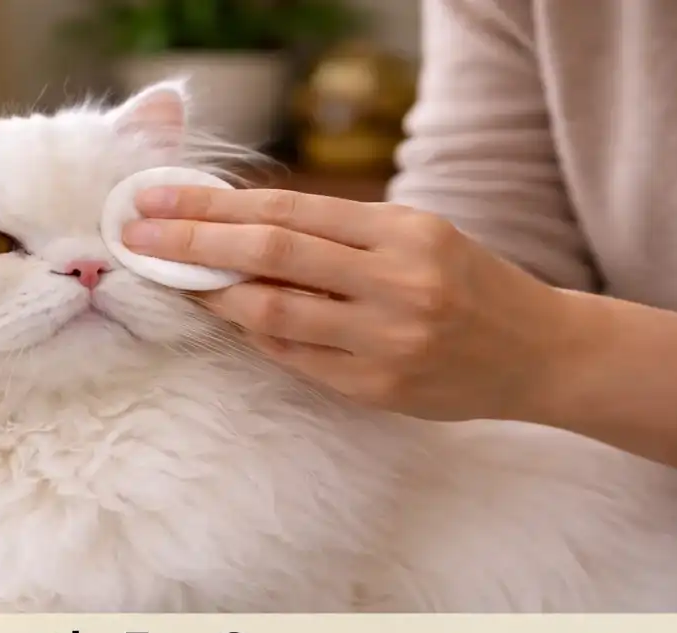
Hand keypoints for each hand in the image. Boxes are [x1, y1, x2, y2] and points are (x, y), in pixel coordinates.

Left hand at [122, 186, 571, 421]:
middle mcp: (396, 282)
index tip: (160, 200)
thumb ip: (337, 233)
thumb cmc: (466, 282)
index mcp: (404, 231)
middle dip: (193, 243)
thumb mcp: (417, 234)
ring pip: (273, 314)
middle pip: (271, 255)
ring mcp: (387, 341)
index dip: (215, 205)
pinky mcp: (378, 390)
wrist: (538, 352)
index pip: (289, 210)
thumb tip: (238, 227)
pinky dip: (255, 336)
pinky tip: (229, 320)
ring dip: (212, 297)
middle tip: (137, 236)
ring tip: (173, 280)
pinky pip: (296, 358)